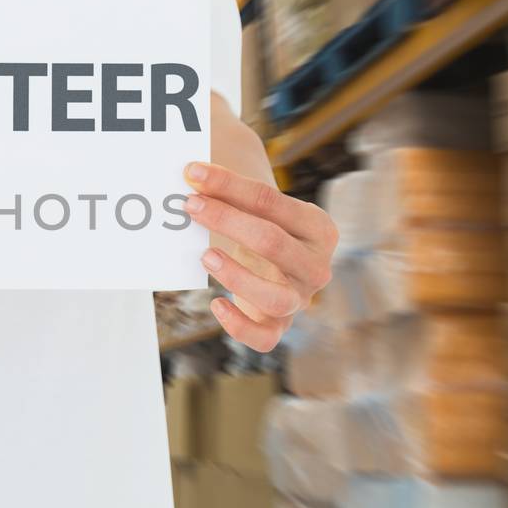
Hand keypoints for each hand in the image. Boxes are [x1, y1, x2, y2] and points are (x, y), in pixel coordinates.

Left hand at [182, 162, 336, 350]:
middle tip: (189, 206)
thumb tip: (189, 169)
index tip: (192, 173)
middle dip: (226, 220)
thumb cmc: (262, 225)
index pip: (271, 202)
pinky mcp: (280, 325)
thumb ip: (230, 187)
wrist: (275, 260)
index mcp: (318, 227)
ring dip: (236, 275)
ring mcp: (301, 298)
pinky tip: (216, 304)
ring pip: (276, 296)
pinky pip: (266, 338)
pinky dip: (240, 326)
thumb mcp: (257, 206)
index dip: (229, 185)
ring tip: (204, 256)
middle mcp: (316, 265)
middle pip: (272, 242)